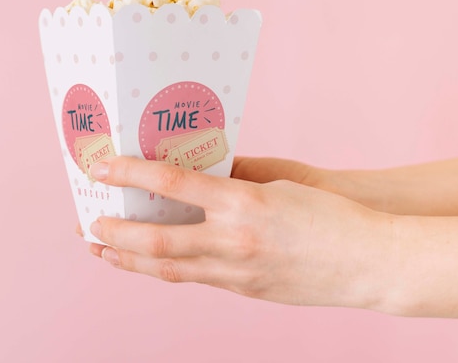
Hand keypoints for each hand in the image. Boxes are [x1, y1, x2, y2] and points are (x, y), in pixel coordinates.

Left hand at [77, 156, 392, 309]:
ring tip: (103, 252)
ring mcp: (238, 272)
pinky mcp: (245, 290)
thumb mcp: (281, 183)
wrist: (368, 262)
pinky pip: (196, 278)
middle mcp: (234, 240)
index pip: (172, 185)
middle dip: (115, 232)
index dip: (131, 174)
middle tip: (89, 224)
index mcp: (244, 203)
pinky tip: (151, 263)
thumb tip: (201, 171)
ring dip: (129, 261)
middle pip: (157, 240)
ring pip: (168, 270)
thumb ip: (237, 178)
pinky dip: (167, 269)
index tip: (102, 168)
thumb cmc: (330, 213)